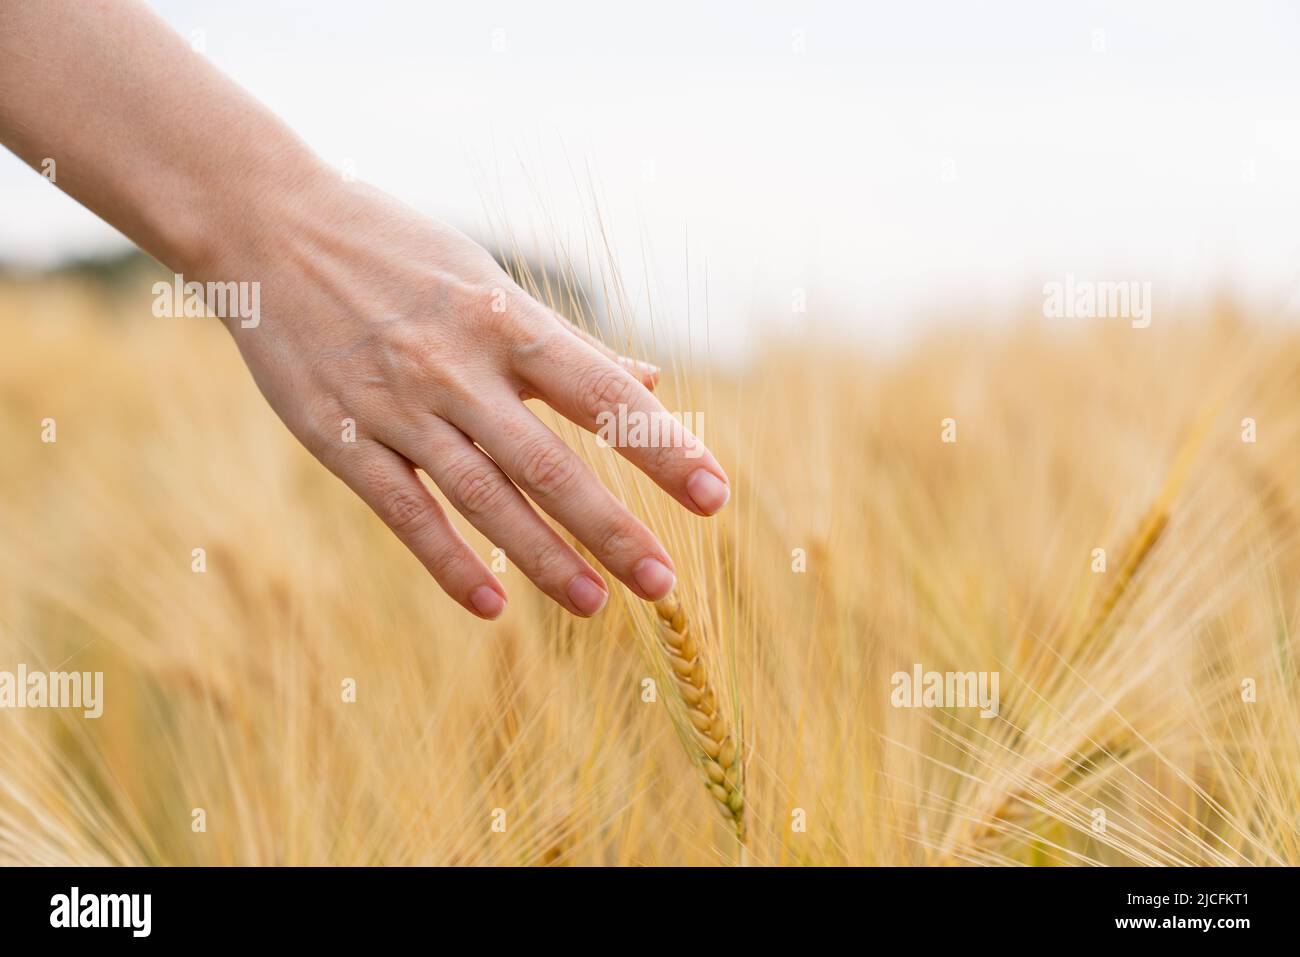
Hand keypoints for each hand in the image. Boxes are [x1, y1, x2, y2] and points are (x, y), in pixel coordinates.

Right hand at [217, 171, 729, 619]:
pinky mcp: (342, 438)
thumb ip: (567, 342)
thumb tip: (649, 377)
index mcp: (505, 321)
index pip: (602, 395)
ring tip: (596, 605)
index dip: (662, 448)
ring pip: (483, 497)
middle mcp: (458, 369)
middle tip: (664, 583)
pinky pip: (405, 511)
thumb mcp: (488, 281)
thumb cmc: (396, 252)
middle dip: (612, 528)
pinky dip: (448, 562)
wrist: (270, 227)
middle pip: (550, 464)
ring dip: (544, 557)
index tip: (714, 495)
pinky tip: (490, 607)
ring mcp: (398, 408)